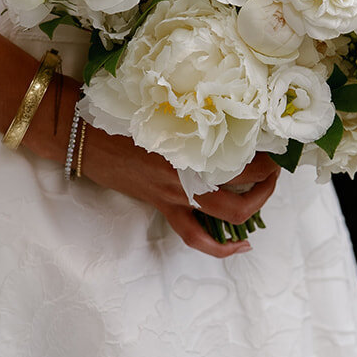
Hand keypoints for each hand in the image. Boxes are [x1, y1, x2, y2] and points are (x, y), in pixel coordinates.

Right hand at [75, 123, 280, 259]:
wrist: (82, 132)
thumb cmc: (119, 112)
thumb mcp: (164, 109)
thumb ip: (193, 117)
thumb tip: (225, 119)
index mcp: (191, 144)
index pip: (244, 157)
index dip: (265, 156)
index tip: (273, 146)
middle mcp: (188, 172)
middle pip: (244, 189)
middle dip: (266, 184)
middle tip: (275, 171)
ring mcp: (176, 193)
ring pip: (228, 215)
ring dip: (252, 208)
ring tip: (261, 200)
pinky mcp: (162, 205)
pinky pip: (196, 235)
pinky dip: (219, 245)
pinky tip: (237, 246)